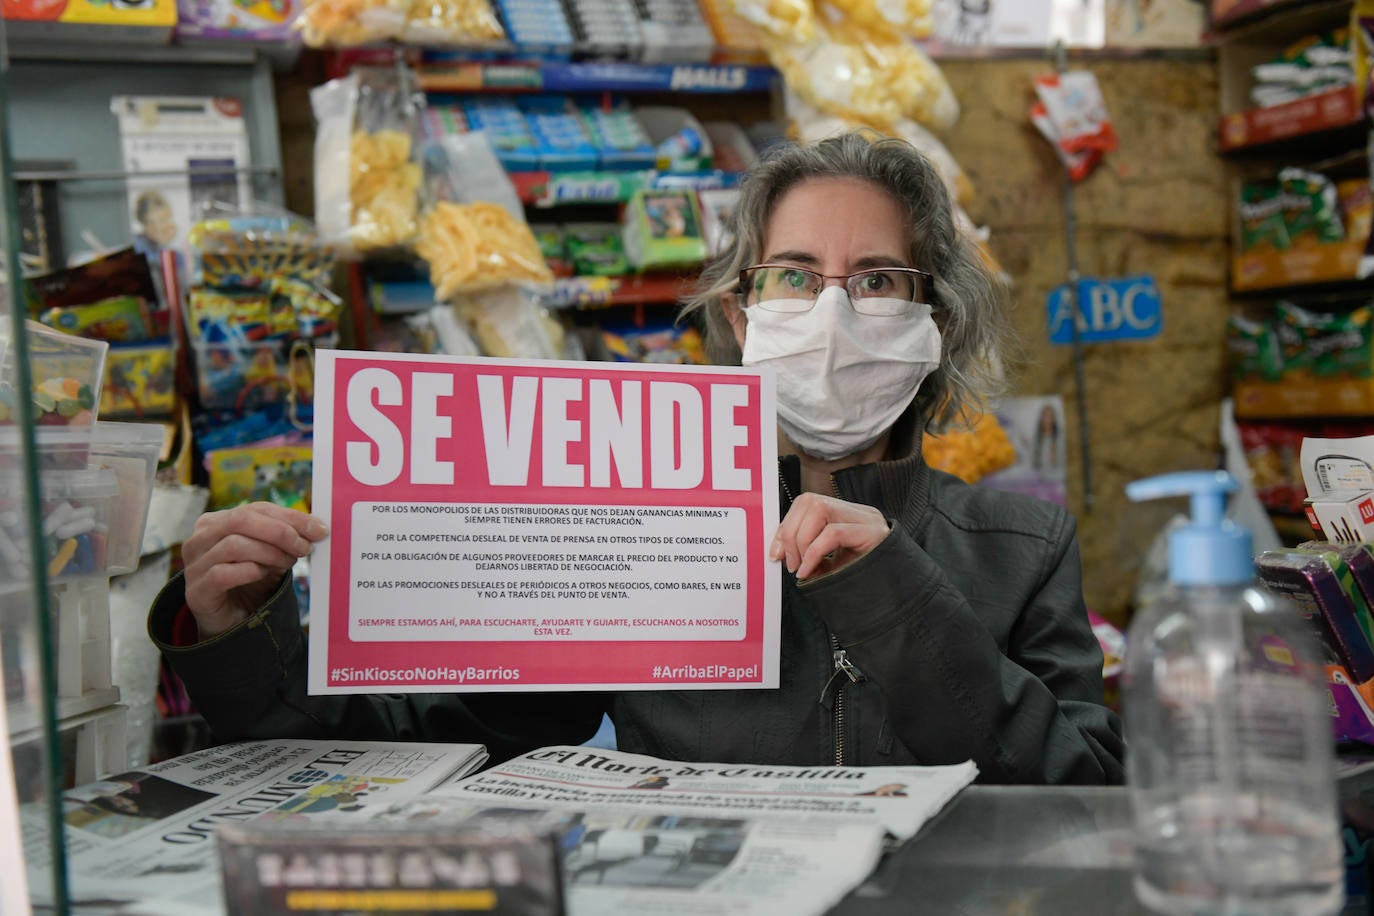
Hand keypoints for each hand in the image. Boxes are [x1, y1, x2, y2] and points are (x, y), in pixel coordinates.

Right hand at [182, 502, 327, 638]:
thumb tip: (317, 527)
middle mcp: (200, 539)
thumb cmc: (251, 582)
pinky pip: (222, 574)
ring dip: (269, 553)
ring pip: (233, 545)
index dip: (290, 517)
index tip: (319, 529)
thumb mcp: (271, 553)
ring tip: (287, 564)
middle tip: (304, 547)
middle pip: (241, 520)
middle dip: (280, 532)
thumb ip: (287, 537)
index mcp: (216, 522)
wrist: (232, 621)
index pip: (256, 509)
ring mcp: (195, 565)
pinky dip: (249, 572)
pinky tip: (261, 575)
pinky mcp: (196, 591)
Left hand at [769, 493, 888, 579]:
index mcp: (846, 516)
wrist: (897, 600)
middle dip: (789, 533)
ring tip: (801, 568)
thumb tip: (781, 553)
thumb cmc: (863, 584)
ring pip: (819, 509)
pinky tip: (810, 571)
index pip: (807, 503)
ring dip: (801, 541)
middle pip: (810, 501)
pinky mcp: (874, 533)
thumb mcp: (830, 567)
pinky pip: (833, 533)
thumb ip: (808, 556)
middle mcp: (857, 512)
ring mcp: (867, 519)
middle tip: (790, 564)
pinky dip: (813, 552)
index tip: (774, 553)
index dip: (785, 525)